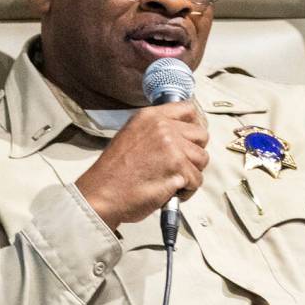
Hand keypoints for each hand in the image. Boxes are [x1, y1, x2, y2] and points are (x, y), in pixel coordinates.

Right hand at [75, 101, 208, 226]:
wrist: (101, 194)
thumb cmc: (114, 173)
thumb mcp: (131, 135)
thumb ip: (155, 130)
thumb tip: (179, 132)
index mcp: (150, 117)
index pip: (188, 109)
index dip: (192, 126)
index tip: (188, 139)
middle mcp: (163, 128)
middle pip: (201, 135)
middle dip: (194, 153)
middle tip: (178, 165)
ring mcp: (172, 147)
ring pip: (202, 159)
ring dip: (191, 173)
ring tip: (172, 179)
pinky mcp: (178, 169)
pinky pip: (197, 179)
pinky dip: (187, 189)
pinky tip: (170, 191)